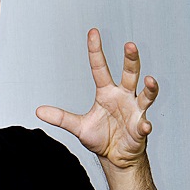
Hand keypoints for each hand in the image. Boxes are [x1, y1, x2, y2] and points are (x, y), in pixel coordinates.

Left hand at [35, 29, 157, 167]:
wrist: (116, 157)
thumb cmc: (102, 138)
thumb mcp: (78, 126)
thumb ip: (61, 118)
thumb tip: (38, 111)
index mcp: (107, 93)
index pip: (100, 68)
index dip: (96, 51)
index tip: (93, 33)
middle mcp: (124, 97)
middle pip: (130, 73)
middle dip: (131, 59)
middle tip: (129, 45)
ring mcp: (135, 111)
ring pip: (146, 94)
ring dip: (150, 88)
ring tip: (149, 80)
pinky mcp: (140, 128)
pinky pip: (144, 124)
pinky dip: (145, 125)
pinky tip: (144, 126)